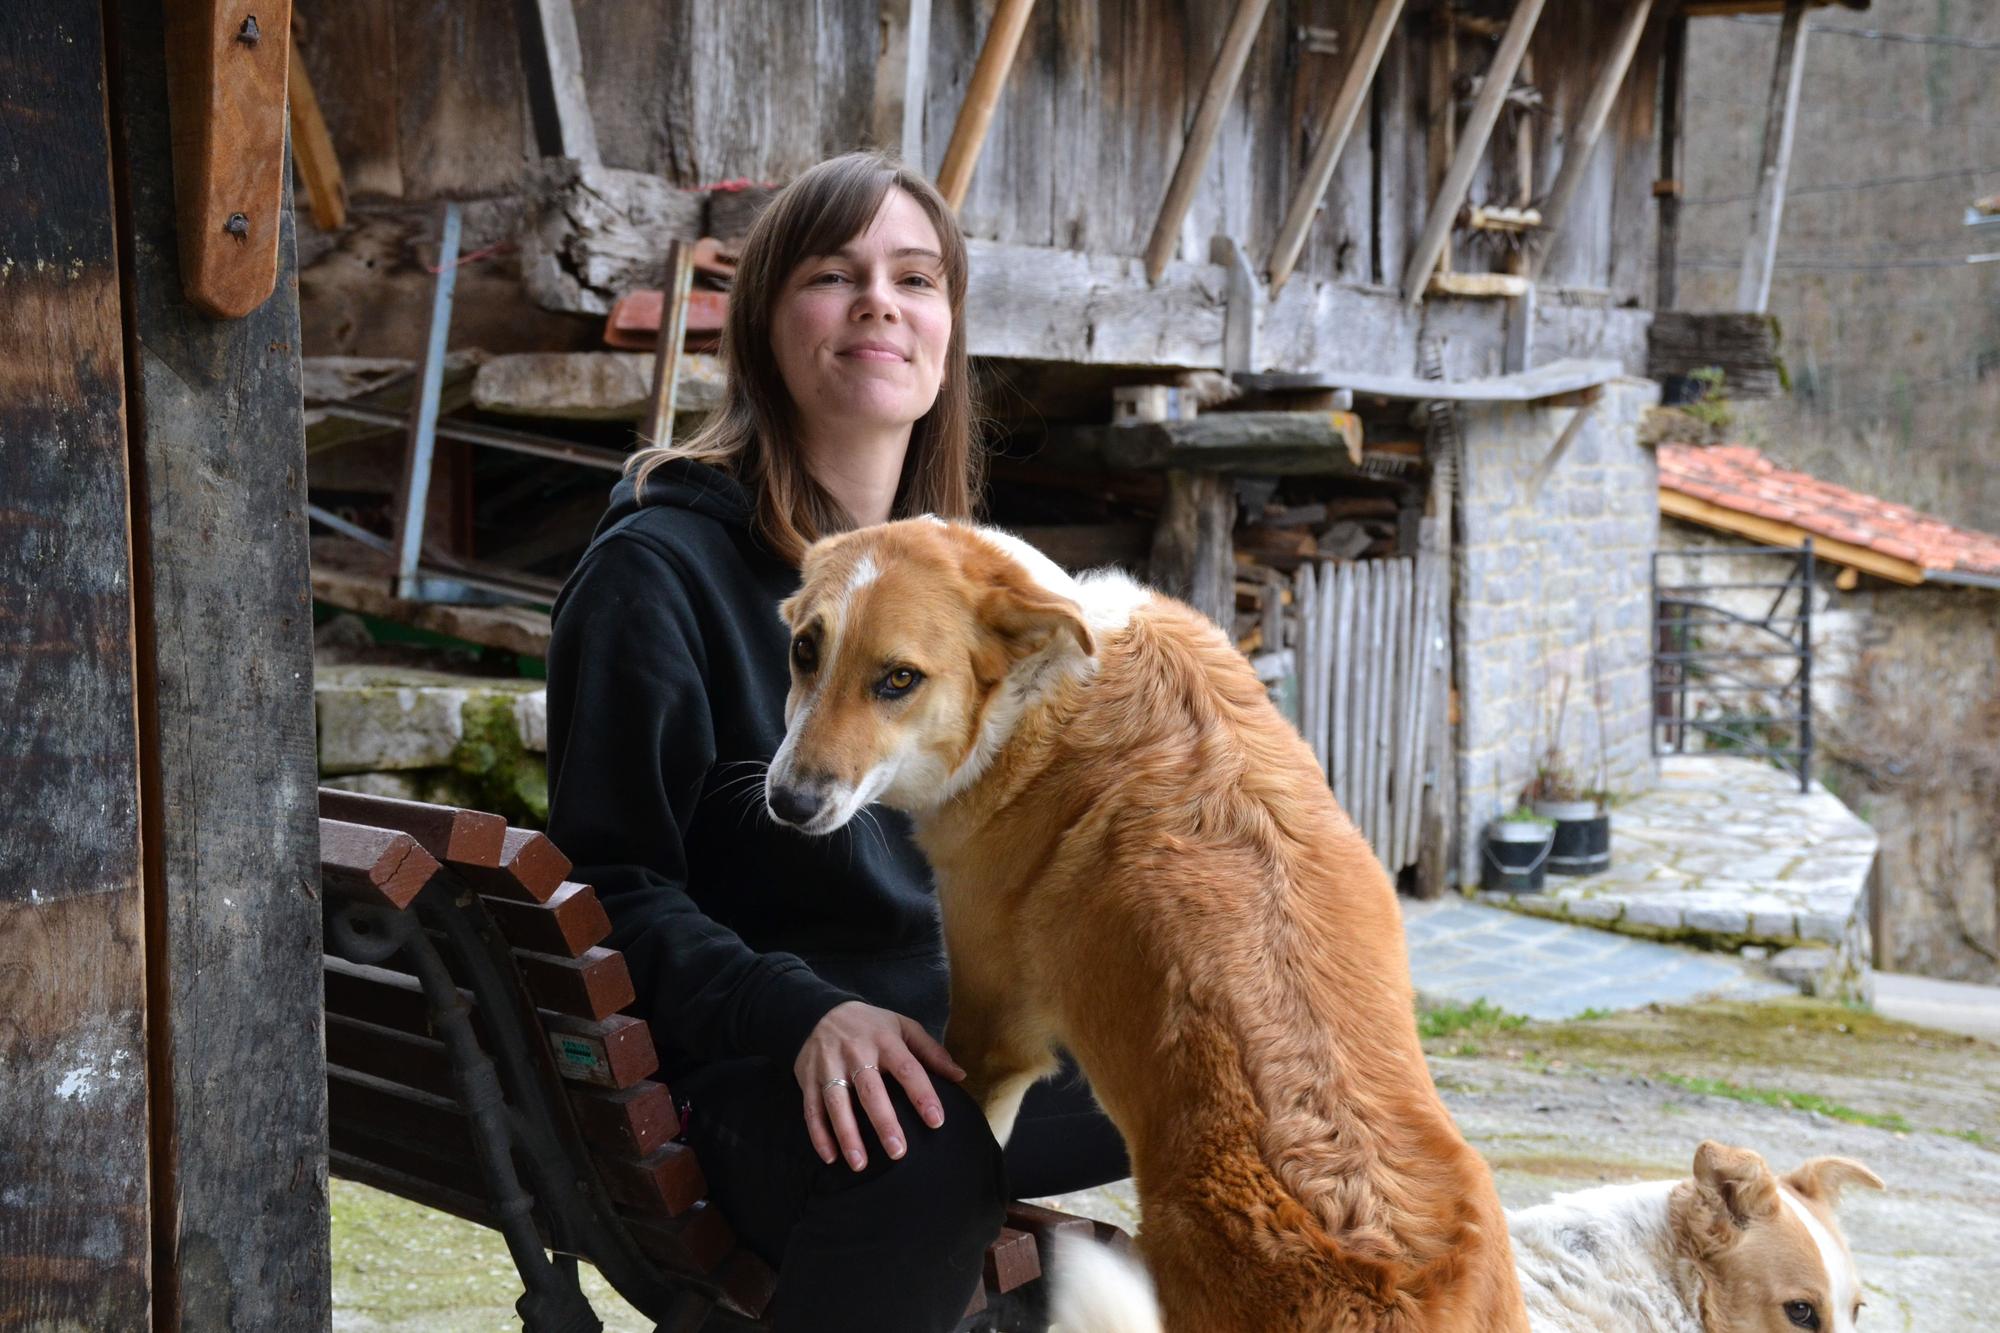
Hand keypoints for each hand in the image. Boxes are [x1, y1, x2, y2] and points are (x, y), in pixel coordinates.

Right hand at [794, 1001, 964, 1170]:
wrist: (819, 1010)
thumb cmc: (871, 1025)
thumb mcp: (903, 1027)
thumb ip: (931, 1052)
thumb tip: (960, 1076)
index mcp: (885, 1040)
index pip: (907, 1069)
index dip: (922, 1094)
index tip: (937, 1121)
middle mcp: (856, 1053)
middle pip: (871, 1090)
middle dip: (883, 1122)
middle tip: (898, 1152)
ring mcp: (829, 1066)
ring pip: (837, 1102)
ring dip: (847, 1134)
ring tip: (860, 1164)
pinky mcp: (808, 1078)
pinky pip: (812, 1109)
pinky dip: (819, 1134)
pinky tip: (830, 1157)